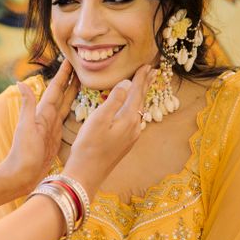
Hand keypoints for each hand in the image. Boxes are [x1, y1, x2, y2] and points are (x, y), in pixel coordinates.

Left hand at [1, 60, 77, 195]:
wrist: (21, 175)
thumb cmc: (22, 152)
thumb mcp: (26, 127)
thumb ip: (27, 105)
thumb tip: (20, 81)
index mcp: (43, 114)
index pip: (55, 90)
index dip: (63, 75)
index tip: (70, 60)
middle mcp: (48, 119)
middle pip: (63, 96)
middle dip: (72, 81)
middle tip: (84, 67)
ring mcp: (52, 129)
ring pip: (67, 107)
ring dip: (75, 94)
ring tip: (87, 83)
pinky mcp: (56, 140)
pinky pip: (69, 122)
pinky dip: (75, 113)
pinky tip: (83, 111)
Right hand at [61, 64, 150, 198]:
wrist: (86, 174)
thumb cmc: (88, 146)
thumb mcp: (98, 119)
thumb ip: (114, 100)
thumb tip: (127, 84)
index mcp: (128, 119)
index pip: (136, 93)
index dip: (140, 78)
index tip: (147, 65)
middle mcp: (133, 127)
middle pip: (141, 101)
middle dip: (145, 85)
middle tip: (153, 71)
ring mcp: (130, 137)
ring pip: (138, 110)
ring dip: (141, 96)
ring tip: (144, 86)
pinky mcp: (124, 143)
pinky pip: (133, 119)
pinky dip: (134, 107)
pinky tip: (131, 109)